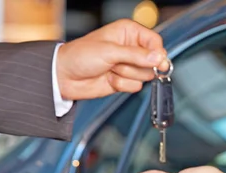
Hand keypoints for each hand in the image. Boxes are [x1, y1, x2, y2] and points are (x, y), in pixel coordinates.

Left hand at [56, 19, 170, 99]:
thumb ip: (136, 55)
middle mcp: (132, 48)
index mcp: (129, 32)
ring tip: (110, 68)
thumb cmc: (81, 55)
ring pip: (145, 75)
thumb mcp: (110, 51)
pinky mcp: (126, 80)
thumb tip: (159, 58)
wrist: (66, 76)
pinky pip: (136, 86)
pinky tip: (109, 78)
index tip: (156, 62)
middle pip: (153, 61)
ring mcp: (129, 65)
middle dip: (135, 65)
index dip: (157, 53)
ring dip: (126, 75)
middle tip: (118, 62)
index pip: (155, 41)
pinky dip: (122, 84)